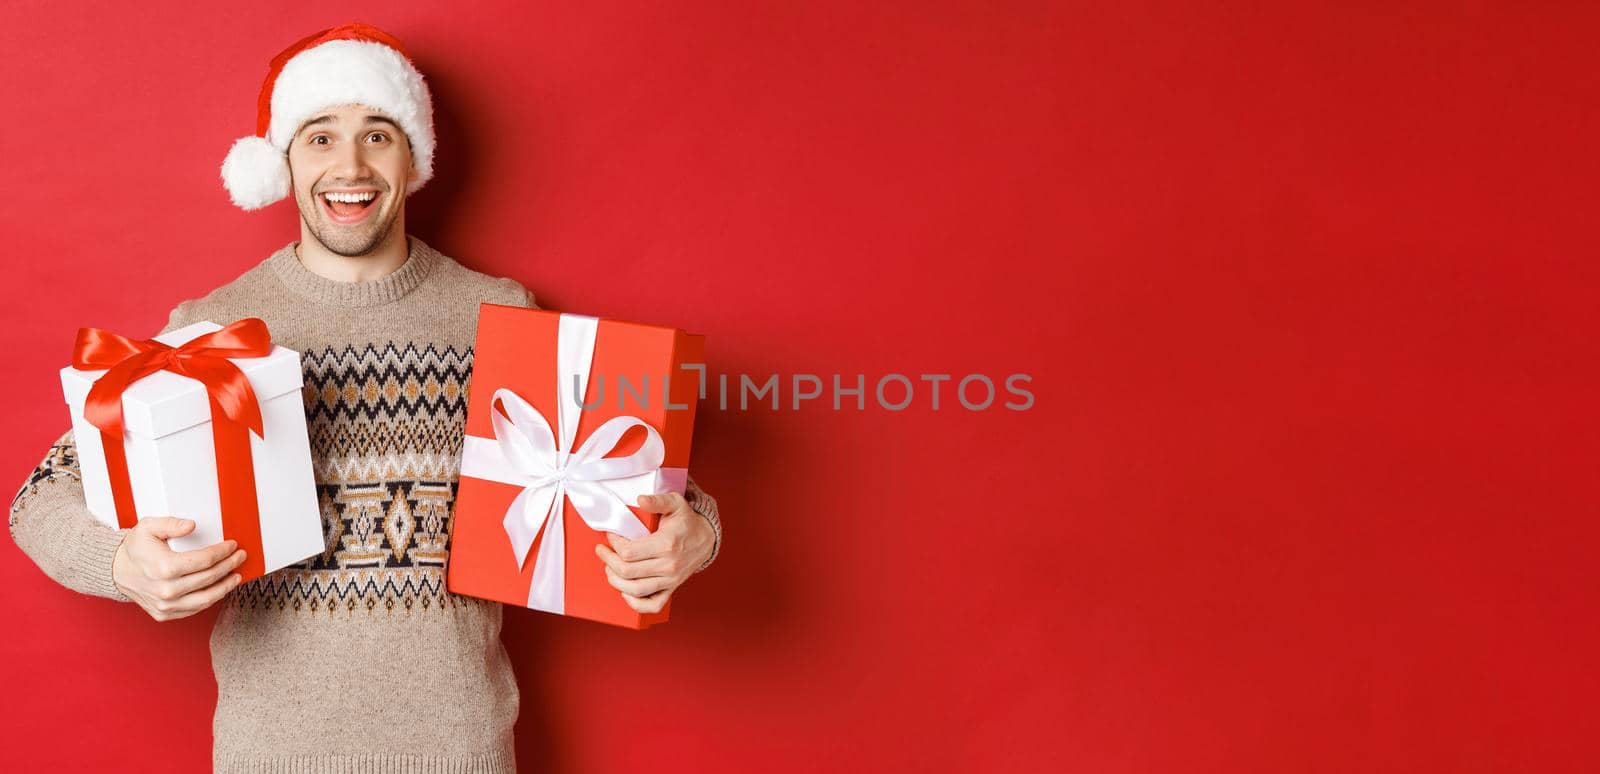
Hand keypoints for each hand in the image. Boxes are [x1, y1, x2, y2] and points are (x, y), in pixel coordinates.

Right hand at [112, 517, 246, 621]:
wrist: (116, 571)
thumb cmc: (135, 548)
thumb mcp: (148, 527)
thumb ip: (171, 524)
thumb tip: (191, 525)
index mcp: (164, 568)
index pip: (205, 560)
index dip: (223, 552)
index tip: (233, 545)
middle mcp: (166, 590)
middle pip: (209, 578)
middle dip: (229, 566)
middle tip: (240, 557)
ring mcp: (165, 605)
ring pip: (206, 599)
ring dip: (225, 587)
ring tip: (235, 576)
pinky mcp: (164, 614)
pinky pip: (194, 609)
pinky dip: (209, 599)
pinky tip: (218, 588)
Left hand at [593, 492, 715, 613]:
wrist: (706, 539)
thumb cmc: (687, 521)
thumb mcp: (675, 503)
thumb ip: (658, 500)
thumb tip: (640, 500)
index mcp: (666, 544)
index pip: (628, 552)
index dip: (613, 544)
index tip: (610, 534)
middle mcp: (668, 566)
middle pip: (627, 571)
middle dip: (608, 560)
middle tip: (602, 550)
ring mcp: (670, 580)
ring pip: (634, 590)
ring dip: (615, 580)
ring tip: (609, 567)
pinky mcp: (671, 589)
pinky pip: (652, 605)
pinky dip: (634, 603)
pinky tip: (625, 590)